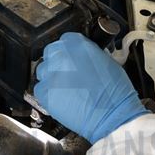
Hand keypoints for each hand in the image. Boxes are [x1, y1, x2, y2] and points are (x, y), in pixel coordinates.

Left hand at [34, 32, 148, 143]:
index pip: (65, 39)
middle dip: (57, 61)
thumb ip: (88, 53)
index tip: (70, 57)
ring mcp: (52, 75)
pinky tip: (60, 97)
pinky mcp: (45, 93)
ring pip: (43, 70)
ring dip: (51, 76)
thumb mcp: (106, 62)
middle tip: (66, 73)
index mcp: (78, 45)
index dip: (68, 49)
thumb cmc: (115, 92)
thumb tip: (80, 55)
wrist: (112, 115)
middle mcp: (62, 57)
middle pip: (50, 52)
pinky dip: (47, 92)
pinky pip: (40, 88)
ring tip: (65, 87)